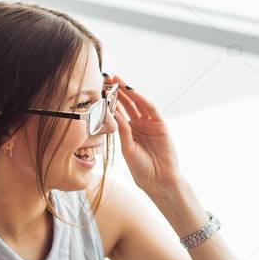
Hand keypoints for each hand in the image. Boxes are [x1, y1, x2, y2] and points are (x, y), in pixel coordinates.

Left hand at [108, 74, 181, 193]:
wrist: (159, 181)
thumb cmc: (142, 170)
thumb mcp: (128, 149)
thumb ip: (122, 131)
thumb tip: (112, 114)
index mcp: (129, 132)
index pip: (118, 112)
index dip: (109, 101)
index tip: (98, 90)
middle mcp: (139, 125)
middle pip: (128, 104)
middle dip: (118, 91)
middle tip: (107, 78)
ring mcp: (150, 124)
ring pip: (138, 104)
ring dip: (129, 91)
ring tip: (118, 80)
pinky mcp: (160, 125)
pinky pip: (151, 109)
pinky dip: (142, 99)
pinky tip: (132, 91)